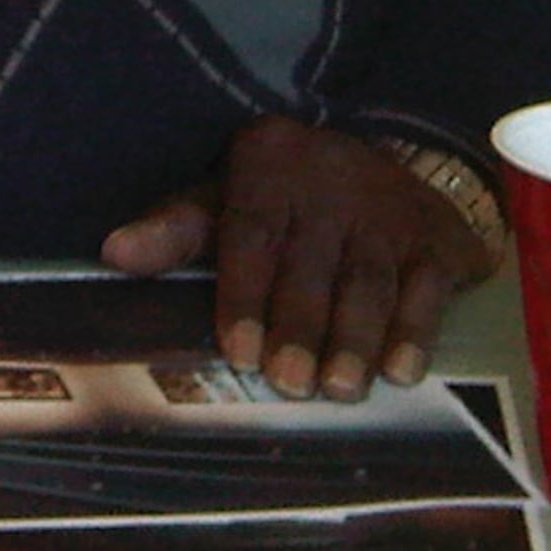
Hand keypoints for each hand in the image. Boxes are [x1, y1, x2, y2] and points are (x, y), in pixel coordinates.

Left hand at [99, 115, 496, 399]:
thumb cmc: (286, 200)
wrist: (387, 164)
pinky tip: (401, 370)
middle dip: (300, 327)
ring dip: (355, 338)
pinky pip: (427, 286)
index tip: (239, 351)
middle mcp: (330, 178)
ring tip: (340, 387)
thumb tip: (115, 252)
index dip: (244, 294)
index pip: (250, 232)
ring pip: (368, 279)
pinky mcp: (436, 236)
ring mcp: (388, 207)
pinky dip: (414, 331)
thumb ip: (176, 229)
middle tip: (289, 381)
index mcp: (267, 162)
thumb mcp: (226, 198)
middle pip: (310, 264)